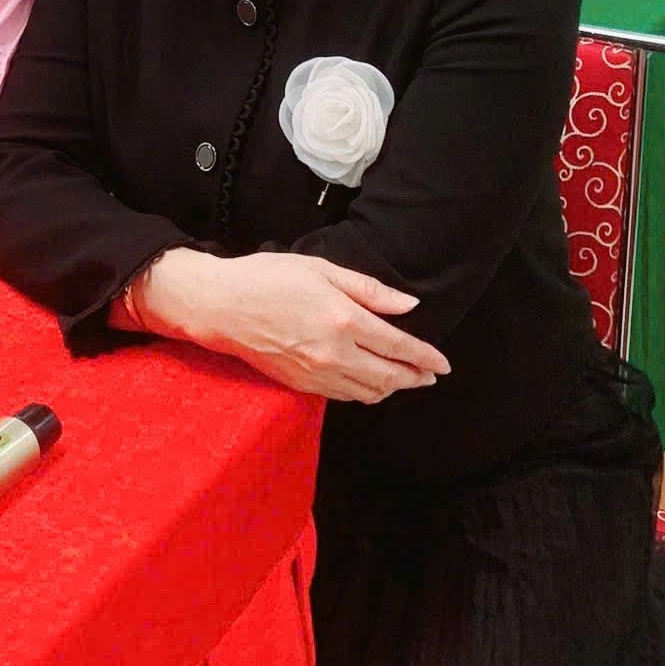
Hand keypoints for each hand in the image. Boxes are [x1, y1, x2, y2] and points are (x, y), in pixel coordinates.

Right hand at [143, 247, 450, 403]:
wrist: (221, 306)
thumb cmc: (267, 278)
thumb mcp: (321, 269)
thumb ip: (369, 290)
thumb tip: (408, 306)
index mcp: (344, 319)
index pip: (399, 346)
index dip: (426, 357)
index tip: (443, 363)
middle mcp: (335, 353)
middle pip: (390, 376)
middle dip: (415, 377)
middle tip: (430, 375)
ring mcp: (317, 373)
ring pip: (369, 392)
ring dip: (392, 388)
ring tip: (404, 380)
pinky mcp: (301, 385)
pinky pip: (344, 396)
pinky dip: (365, 393)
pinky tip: (369, 384)